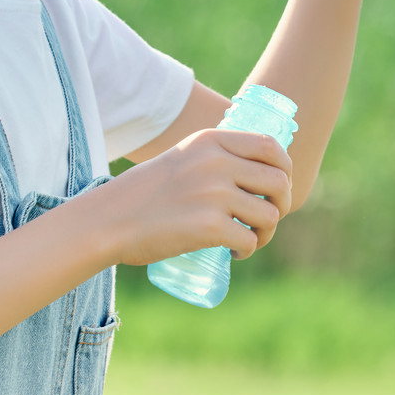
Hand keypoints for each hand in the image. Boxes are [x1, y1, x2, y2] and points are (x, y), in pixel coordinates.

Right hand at [95, 128, 293, 264]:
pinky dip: (247, 250)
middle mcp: (216, 163)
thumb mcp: (183, 157)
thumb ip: (215, 157)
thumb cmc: (145, 192)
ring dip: (266, 233)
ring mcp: (214, 194)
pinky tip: (235, 253)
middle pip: (278, 182)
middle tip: (265, 219)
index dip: (285, 169)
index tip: (279, 187)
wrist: (109, 220)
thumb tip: (257, 172)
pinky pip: (250, 240)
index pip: (271, 146)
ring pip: (270, 215)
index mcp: (212, 141)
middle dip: (282, 205)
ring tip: (249, 238)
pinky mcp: (209, 226)